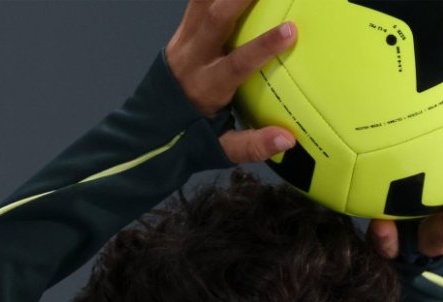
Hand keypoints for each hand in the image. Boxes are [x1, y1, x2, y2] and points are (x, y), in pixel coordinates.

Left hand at [164, 0, 297, 163]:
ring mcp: (185, 38)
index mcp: (207, 87)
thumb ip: (253, 145)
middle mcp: (193, 58)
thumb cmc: (194, 134)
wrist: (152, 123)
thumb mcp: (221, 147)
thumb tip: (287, 140)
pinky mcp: (183, 27)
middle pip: (216, 18)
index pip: (235, 64)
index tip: (290, 31)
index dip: (263, 46)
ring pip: (203, 1)